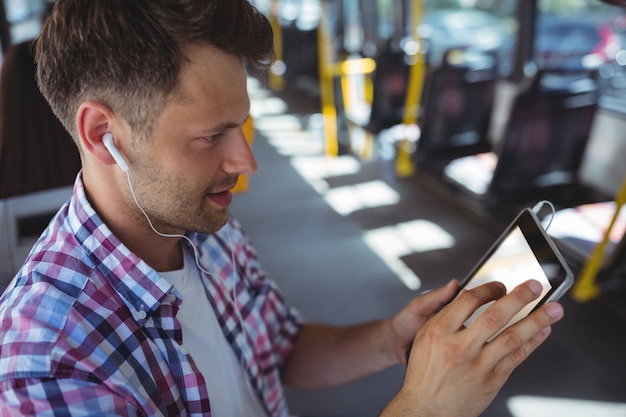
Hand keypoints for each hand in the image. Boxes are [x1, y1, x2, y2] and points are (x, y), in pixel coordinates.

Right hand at [382, 280, 563, 416]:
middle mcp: (459, 347)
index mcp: (439, 332)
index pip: (469, 301)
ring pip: (513, 337)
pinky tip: (543, 331)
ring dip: (537, 320)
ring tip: (554, 308)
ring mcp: (478, 364)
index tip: (500, 286)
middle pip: (495, 315)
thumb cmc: (425, 374)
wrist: (426, 408)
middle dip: (520, 298)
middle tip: (534, 286)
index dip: (488, 289)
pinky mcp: (491, 379)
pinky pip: (517, 356)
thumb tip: (464, 294)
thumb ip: (443, 315)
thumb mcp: (423, 338)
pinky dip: (533, 342)